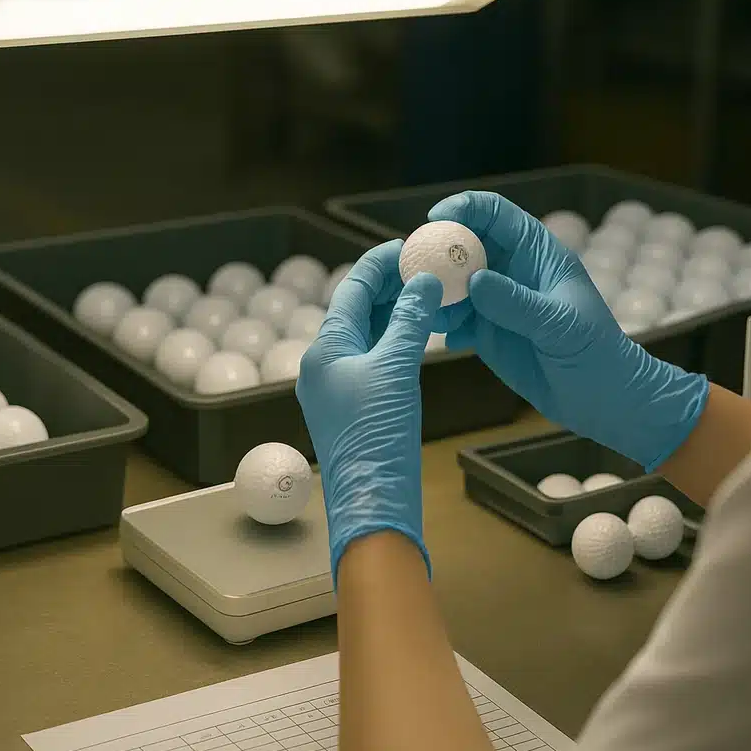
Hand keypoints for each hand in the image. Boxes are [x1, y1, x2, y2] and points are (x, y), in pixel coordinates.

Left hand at [297, 240, 439, 583]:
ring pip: (365, 337)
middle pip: (355, 312)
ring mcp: (336, 390)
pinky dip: (394, 342)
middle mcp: (322, 367)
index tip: (407, 246)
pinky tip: (419, 337)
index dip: (379, 264)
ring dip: (393, 314)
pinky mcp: (353, 410)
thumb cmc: (378, 438)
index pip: (350, 291)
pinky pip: (373, 361)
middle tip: (424, 266)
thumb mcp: (397, 370)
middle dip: (388, 286)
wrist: (374, 504)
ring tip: (427, 293)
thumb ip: (410, 322)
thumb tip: (423, 282)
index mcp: (323, 351)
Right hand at [429, 191, 708, 471]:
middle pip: (465, 244)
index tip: (434, 220)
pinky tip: (447, 340)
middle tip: (412, 269)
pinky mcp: (486, 332)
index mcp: (537, 254)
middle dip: (437, 251)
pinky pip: (454, 318)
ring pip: (453, 282)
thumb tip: (474, 279)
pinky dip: (442, 323)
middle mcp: (512, 271)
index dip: (465, 209)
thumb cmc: (595, 353)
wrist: (603, 400)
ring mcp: (496, 301)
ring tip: (426, 311)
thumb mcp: (559, 325)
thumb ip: (517, 303)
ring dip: (434, 292)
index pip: (496, 215)